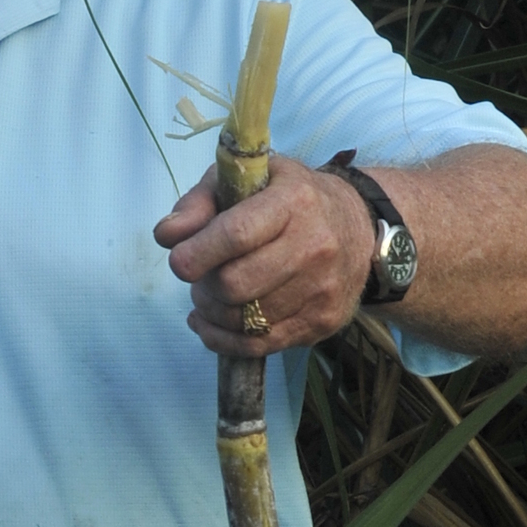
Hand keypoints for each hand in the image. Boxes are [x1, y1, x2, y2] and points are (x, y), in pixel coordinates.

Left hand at [154, 159, 376, 353]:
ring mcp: (322, 289)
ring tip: (212, 294)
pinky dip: (223, 339)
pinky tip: (211, 323)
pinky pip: (259, 345)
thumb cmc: (288, 199)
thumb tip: (166, 235)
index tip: (179, 262)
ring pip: (245, 320)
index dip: (198, 253)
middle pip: (237, 285)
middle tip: (200, 276)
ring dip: (213, 312)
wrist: (359, 227)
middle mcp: (315, 246)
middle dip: (205, 285)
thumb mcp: (247, 180)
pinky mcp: (322, 322)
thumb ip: (199, 202)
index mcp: (294, 202)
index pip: (238, 234)